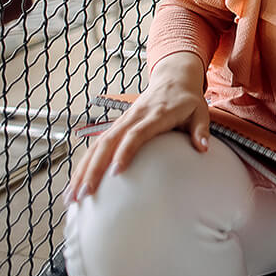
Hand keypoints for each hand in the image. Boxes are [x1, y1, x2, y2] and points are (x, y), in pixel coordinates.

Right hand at [64, 52, 208, 202]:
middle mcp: (134, 117)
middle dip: (94, 168)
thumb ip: (201, 129)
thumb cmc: (187, 100)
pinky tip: (75, 184)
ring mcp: (122, 121)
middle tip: (84, 193)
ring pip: (97, 145)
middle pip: (109, 142)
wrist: (173, 79)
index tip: (116, 172)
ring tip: (72, 196)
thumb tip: (203, 149)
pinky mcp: (116, 126)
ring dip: (82, 170)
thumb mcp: (200, 111)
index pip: (136, 133)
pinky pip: (96, 145)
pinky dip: (83, 164)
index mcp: (155, 114)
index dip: (125, 151)